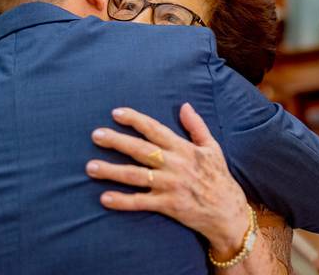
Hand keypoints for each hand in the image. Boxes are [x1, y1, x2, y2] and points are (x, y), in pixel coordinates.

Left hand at [86, 103, 249, 257]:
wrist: (227, 211)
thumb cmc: (219, 177)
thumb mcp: (212, 148)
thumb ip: (197, 126)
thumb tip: (185, 106)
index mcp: (184, 149)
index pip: (155, 129)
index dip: (135, 120)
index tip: (116, 113)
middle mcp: (174, 165)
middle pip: (140, 150)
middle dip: (116, 141)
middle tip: (96, 135)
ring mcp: (169, 185)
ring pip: (135, 176)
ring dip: (112, 171)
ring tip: (91, 167)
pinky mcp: (167, 205)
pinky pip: (140, 202)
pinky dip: (122, 201)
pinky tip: (104, 198)